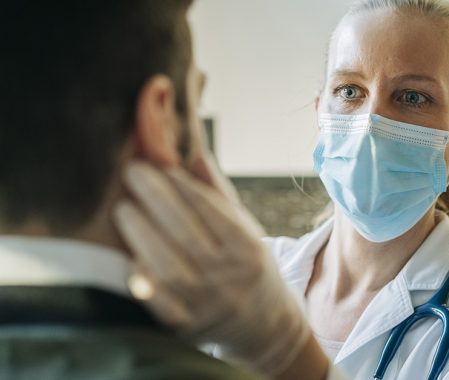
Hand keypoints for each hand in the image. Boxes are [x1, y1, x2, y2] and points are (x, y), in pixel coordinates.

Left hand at [112, 160, 310, 375]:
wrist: (263, 324)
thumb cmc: (246, 265)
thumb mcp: (244, 228)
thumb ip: (216, 193)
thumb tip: (190, 152)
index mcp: (247, 249)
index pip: (212, 211)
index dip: (183, 185)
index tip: (158, 162)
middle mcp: (229, 277)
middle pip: (187, 233)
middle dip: (156, 198)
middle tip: (132, 172)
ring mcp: (207, 304)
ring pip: (169, 267)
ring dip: (142, 234)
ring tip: (123, 208)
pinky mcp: (186, 327)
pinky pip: (159, 303)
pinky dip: (143, 279)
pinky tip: (128, 255)